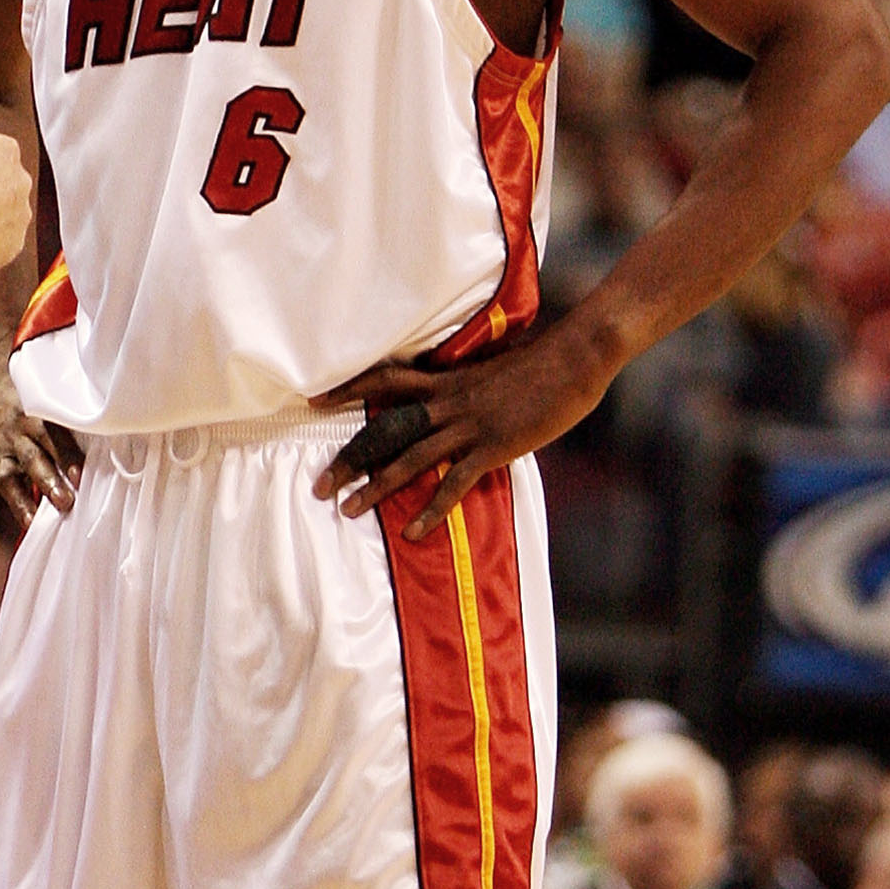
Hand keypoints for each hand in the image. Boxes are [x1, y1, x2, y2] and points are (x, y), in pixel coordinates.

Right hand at [0, 359, 80, 526]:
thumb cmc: (36, 403)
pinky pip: (5, 484)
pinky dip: (17, 504)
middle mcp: (21, 429)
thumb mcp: (52, 403)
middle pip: (35, 456)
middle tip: (67, 502)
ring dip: (28, 498)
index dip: (66, 455)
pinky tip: (28, 523)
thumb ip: (74, 424)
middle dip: (49, 480)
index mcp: (41, 412)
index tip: (80, 476)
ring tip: (39, 520)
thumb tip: (116, 448)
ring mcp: (7, 447)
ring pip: (15, 473)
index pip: (54, 434)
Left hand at [313, 321, 612, 539]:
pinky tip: (413, 531)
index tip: (314, 401)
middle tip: (320, 485)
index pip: (385, 379)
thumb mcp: (493, 369)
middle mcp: (448, 401)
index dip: (348, 389)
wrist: (575, 357)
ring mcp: (469, 425)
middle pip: (384, 430)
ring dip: (376, 486)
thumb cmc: (542, 362)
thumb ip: (468, 385)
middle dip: (349, 459)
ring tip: (348, 509)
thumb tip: (456, 393)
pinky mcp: (492, 447)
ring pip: (409, 458)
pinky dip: (431, 509)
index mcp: (447, 379)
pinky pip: (454, 483)